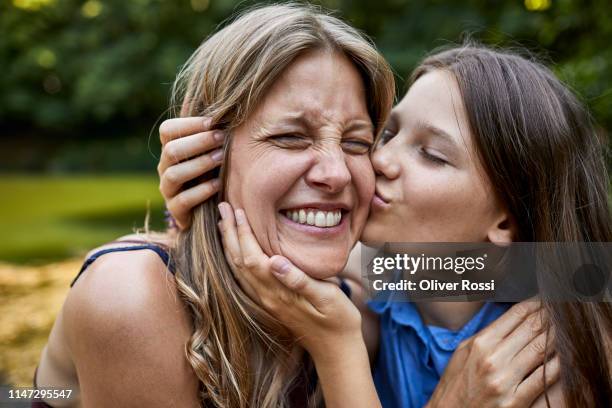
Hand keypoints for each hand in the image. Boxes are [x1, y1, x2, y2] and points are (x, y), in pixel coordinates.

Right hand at [158, 117, 224, 229]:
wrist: (207, 211)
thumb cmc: (212, 173)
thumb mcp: (212, 151)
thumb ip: (211, 131)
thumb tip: (219, 98)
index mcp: (171, 149)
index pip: (167, 130)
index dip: (188, 124)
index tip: (213, 121)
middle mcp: (164, 168)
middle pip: (171, 150)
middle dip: (198, 142)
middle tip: (222, 137)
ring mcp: (167, 190)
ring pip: (175, 174)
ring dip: (200, 164)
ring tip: (221, 158)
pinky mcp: (175, 211)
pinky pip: (183, 200)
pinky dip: (201, 191)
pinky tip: (218, 184)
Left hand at [216, 201, 362, 357]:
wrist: (336, 349)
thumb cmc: (338, 320)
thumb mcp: (327, 297)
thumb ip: (300, 280)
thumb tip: (275, 261)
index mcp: (279, 292)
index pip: (252, 257)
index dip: (243, 233)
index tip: (237, 210)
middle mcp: (267, 297)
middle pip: (239, 261)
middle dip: (230, 233)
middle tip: (222, 208)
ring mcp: (267, 302)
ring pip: (239, 270)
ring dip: (230, 245)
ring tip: (225, 224)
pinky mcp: (271, 304)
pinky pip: (245, 278)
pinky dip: (237, 260)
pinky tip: (237, 251)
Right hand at [427, 301, 559, 407]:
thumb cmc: (456, 383)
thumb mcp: (464, 351)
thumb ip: (487, 334)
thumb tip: (512, 318)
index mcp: (480, 343)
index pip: (516, 315)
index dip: (536, 303)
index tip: (546, 298)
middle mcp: (493, 359)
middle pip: (532, 328)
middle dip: (550, 315)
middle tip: (562, 308)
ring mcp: (505, 380)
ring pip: (541, 349)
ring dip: (557, 335)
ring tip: (566, 327)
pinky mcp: (515, 401)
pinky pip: (544, 378)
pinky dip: (558, 364)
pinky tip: (565, 356)